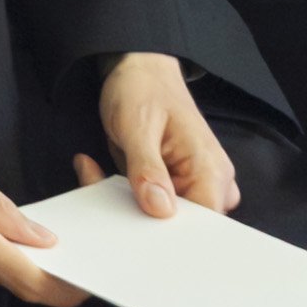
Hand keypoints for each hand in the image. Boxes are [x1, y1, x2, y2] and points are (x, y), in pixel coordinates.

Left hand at [75, 52, 238, 219]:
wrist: (137, 69)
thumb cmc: (142, 90)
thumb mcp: (137, 125)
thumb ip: (148, 167)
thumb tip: (161, 209)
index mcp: (211, 171)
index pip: (203, 226)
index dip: (170, 237)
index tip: (132, 229)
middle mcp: (210, 184)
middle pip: (180, 226)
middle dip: (136, 216)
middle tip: (98, 185)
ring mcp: (191, 186)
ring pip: (160, 218)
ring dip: (124, 205)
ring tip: (95, 174)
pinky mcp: (171, 185)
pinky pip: (148, 205)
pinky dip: (121, 195)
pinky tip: (97, 173)